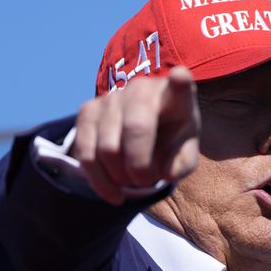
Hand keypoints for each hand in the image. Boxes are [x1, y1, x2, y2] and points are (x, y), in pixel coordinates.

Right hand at [70, 66, 200, 204]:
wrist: (144, 134)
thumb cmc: (171, 143)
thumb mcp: (184, 157)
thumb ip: (181, 165)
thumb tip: (164, 171)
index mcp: (175, 97)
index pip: (180, 85)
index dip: (179, 82)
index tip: (180, 77)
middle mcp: (142, 90)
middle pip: (135, 129)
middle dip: (140, 167)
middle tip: (147, 182)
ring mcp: (112, 97)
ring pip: (107, 148)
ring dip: (120, 178)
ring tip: (132, 182)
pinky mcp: (87, 110)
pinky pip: (85, 154)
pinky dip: (99, 182)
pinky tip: (114, 193)